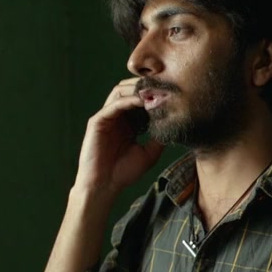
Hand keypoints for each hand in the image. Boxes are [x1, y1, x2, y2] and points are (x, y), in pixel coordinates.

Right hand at [74, 78, 164, 193]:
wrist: (104, 186)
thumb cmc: (124, 172)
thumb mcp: (149, 153)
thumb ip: (159, 137)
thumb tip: (174, 124)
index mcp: (128, 123)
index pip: (140, 101)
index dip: (154, 95)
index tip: (172, 93)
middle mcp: (116, 117)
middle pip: (129, 91)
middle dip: (146, 86)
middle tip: (163, 86)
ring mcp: (106, 117)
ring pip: (120, 92)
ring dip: (137, 89)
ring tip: (154, 91)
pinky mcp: (97, 121)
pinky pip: (114, 105)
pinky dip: (128, 100)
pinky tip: (143, 101)